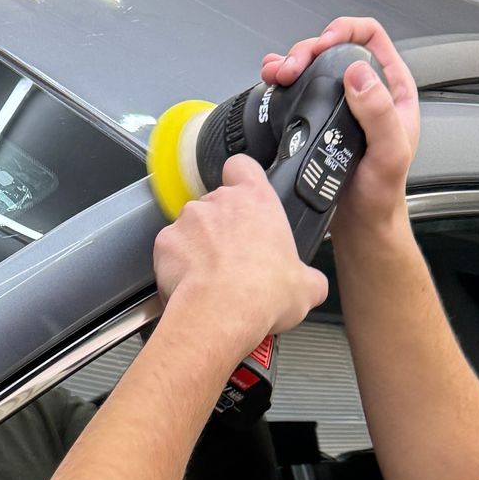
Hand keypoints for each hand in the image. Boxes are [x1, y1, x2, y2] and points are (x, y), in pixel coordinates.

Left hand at [152, 153, 328, 338]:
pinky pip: (169, 249)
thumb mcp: (306, 287)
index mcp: (257, 201)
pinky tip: (189, 284)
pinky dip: (175, 264)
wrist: (222, 312)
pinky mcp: (165, 242)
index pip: (243, 167)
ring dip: (196, 245)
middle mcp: (220, 202)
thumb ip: (309, 277)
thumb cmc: (263, 292)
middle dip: (220, 226)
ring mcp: (189, 219)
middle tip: (231, 256)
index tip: (244, 194)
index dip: (241, 178)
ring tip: (208, 276)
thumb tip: (313, 285)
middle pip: (216, 203)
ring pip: (190, 226)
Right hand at [261, 16, 419, 241]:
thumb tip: (357, 72)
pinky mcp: (317, 120)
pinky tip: (271, 82)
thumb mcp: (389, 153)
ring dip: (290, 62)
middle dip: (307, 49)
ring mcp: (340, 105)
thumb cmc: (381, 195)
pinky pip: (299, 89)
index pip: (371, 37)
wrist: (358, 226)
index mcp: (392, 90)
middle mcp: (366, 92)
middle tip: (290, 68)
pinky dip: (282, 81)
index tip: (323, 44)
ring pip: (313, 66)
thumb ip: (379, 112)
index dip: (345, 30)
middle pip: (334, 48)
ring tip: (276, 73)